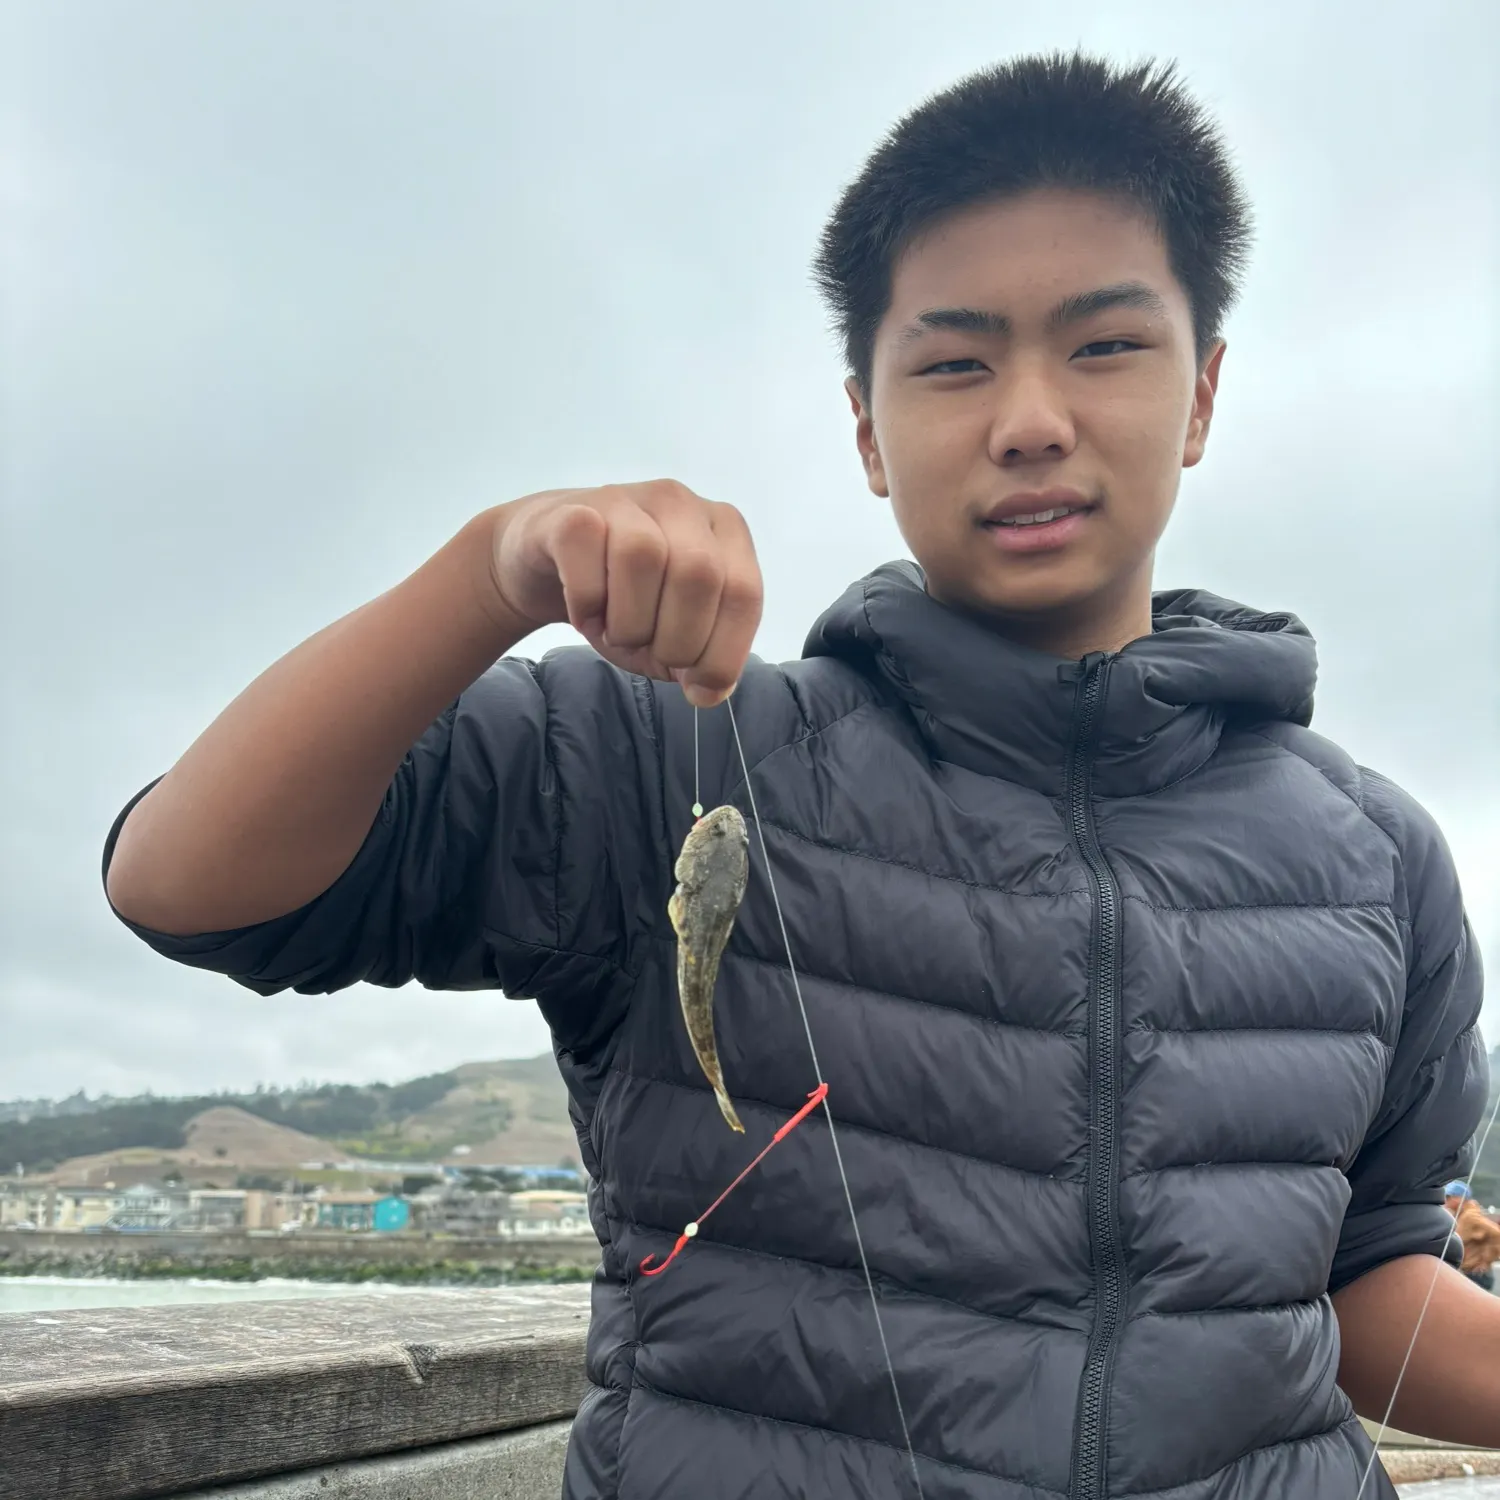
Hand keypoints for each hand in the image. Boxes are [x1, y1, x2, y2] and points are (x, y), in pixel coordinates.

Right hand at [488, 481, 762, 705]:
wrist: (548, 561)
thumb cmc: (622, 599)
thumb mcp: (671, 635)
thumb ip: (701, 659)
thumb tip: (708, 690)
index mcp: (724, 531)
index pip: (744, 593)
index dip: (723, 651)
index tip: (696, 685)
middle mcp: (681, 504)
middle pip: (699, 574)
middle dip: (676, 638)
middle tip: (647, 651)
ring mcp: (628, 499)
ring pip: (644, 556)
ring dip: (628, 620)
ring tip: (613, 631)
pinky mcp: (575, 509)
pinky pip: (588, 549)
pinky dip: (586, 599)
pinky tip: (584, 610)